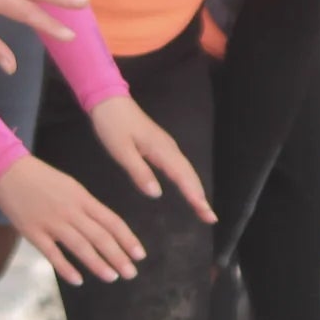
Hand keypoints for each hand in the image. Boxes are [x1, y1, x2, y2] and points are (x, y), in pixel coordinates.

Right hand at [0, 154, 144, 286]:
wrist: (10, 171)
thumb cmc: (43, 179)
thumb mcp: (72, 187)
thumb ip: (88, 207)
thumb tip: (106, 226)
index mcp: (83, 198)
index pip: (112, 222)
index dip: (128, 239)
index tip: (140, 254)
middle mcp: (71, 211)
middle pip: (100, 236)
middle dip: (118, 256)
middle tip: (132, 272)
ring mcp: (52, 222)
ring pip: (80, 246)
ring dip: (98, 264)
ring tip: (112, 277)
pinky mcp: (33, 232)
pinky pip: (52, 253)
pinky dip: (65, 267)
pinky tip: (78, 279)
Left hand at [88, 97, 214, 222]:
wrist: (109, 101)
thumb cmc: (113, 126)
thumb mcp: (121, 151)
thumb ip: (139, 172)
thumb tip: (156, 194)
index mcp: (161, 150)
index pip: (182, 176)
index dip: (194, 195)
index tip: (206, 212)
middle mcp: (169, 148)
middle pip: (189, 174)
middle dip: (200, 196)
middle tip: (210, 218)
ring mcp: (166, 146)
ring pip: (186, 170)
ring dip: (195, 189)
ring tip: (202, 208)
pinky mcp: (161, 146)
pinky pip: (179, 166)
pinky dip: (186, 180)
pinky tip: (186, 188)